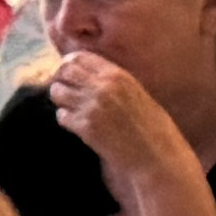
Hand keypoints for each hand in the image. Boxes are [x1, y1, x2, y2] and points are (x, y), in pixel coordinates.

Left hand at [38, 50, 198, 197]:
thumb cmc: (152, 129)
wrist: (157, 158)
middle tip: (66, 94)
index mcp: (118, 75)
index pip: (79, 57)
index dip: (69, 66)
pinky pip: (62, 115)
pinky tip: (77, 127)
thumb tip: (84, 74)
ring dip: (61, 100)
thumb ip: (113, 82)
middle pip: (64, 71)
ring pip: (57, 92)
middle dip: (60, 80)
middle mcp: (103, 87)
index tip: (69, 77)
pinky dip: (66, 120)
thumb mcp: (136, 94)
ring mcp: (93, 106)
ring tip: (72, 110)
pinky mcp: (85, 127)